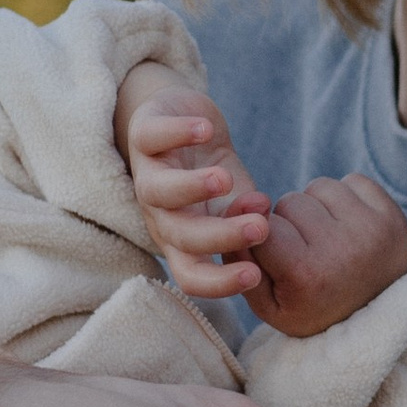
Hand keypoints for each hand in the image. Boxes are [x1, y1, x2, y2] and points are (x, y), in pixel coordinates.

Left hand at [116, 63, 271, 300]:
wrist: (183, 124)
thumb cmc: (211, 173)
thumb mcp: (234, 202)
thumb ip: (247, 218)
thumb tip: (263, 225)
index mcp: (181, 238)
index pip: (190, 275)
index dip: (217, 283)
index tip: (255, 274)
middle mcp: (160, 212)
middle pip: (178, 236)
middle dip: (220, 236)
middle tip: (260, 227)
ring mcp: (148, 173)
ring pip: (156, 191)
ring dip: (191, 187)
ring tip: (225, 180)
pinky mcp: (143, 134)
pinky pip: (150, 137)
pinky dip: (178, 132)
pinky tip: (208, 130)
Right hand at [249, 173, 406, 338]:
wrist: (374, 320)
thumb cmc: (312, 309)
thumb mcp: (266, 304)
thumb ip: (239, 259)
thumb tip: (241, 204)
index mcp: (306, 274)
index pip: (264, 225)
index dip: (265, 236)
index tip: (280, 255)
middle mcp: (341, 250)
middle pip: (290, 201)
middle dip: (291, 220)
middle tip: (306, 248)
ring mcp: (372, 231)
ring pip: (320, 186)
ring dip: (318, 206)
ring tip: (327, 237)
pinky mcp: (394, 217)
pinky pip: (354, 180)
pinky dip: (346, 197)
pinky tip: (348, 226)